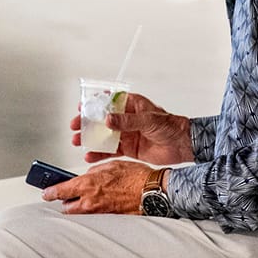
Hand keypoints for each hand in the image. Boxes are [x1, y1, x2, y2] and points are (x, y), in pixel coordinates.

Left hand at [42, 159, 151, 214]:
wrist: (152, 192)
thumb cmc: (136, 177)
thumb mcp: (111, 165)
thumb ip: (95, 171)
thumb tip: (89, 176)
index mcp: (87, 184)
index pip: (60, 191)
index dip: (50, 192)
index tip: (46, 192)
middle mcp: (90, 201)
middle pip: (67, 207)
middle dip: (65, 202)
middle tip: (67, 196)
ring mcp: (99, 212)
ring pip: (80, 214)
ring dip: (78, 208)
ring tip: (83, 201)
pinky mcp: (108, 219)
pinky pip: (94, 217)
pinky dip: (92, 212)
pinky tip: (99, 205)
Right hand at [71, 92, 192, 165]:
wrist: (182, 145)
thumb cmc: (171, 126)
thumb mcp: (148, 119)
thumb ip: (127, 121)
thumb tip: (108, 120)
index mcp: (132, 105)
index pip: (109, 102)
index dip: (94, 104)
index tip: (81, 107)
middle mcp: (127, 120)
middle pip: (102, 120)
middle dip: (87, 123)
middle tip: (75, 126)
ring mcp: (127, 134)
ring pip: (104, 136)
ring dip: (90, 139)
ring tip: (78, 141)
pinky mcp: (129, 149)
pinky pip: (110, 151)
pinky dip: (99, 154)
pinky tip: (90, 156)